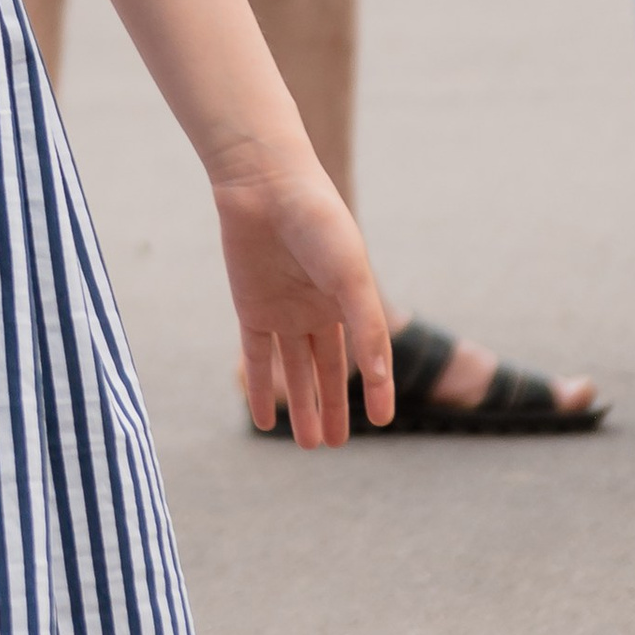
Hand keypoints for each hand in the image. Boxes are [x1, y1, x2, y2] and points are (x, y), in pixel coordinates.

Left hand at [212, 146, 392, 447]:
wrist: (266, 188)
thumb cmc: (319, 224)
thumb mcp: (351, 278)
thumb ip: (366, 327)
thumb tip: (380, 380)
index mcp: (350, 298)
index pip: (367, 353)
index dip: (377, 388)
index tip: (383, 422)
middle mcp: (318, 309)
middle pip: (327, 370)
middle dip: (331, 407)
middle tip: (336, 446)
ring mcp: (284, 311)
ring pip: (294, 370)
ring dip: (300, 407)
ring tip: (309, 446)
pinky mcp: (251, 309)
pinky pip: (257, 357)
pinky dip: (259, 389)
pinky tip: (264, 421)